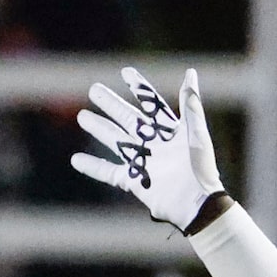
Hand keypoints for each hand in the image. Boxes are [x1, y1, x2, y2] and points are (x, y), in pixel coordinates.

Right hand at [68, 66, 222, 231]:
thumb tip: (190, 73)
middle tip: (94, 89)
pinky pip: (109, 173)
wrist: (197, 204)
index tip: (125, 72)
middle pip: (128, 119)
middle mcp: (155, 145)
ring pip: (116, 141)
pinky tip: (76, 159)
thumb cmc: (200, 168)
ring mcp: (144, 163)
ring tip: (82, 116)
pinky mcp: (135, 182)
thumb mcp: (195, 133)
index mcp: (171, 132)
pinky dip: (93, 167)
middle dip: (112, 104)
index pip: (152, 105)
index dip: (140, 89)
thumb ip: (191, 104)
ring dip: (99, 128)